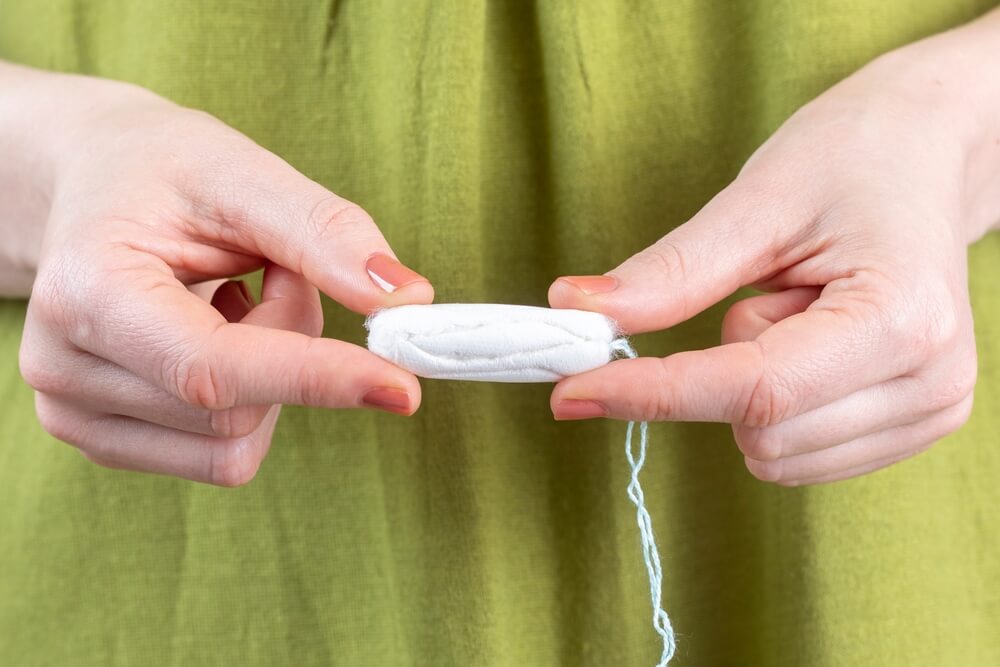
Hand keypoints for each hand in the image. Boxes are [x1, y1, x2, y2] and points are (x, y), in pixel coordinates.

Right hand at [15, 72, 432, 485]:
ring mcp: (75, 414)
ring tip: (237, 299)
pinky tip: (218, 337)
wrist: (92, 187)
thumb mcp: (242, 174)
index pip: (214, 370)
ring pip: (236, 440)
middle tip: (277, 271)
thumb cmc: (160, 172)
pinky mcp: (105, 440)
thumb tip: (407, 299)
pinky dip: (250, 399)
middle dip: (293, 341)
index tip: (403, 387)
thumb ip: (324, 234)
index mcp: (89, 291)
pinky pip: (221, 454)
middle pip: (238, 408)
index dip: (315, 379)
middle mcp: (63, 370)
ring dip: (274, 374)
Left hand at [546, 23, 999, 484]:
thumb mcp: (756, 202)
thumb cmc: (850, 159)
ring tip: (801, 309)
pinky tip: (812, 344)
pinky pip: (796, 455)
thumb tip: (577, 310)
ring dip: (750, 387)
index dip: (652, 393)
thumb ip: (673, 272)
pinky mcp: (916, 425)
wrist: (924, 158)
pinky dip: (773, 406)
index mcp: (901, 317)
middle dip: (719, 369)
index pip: (753, 389)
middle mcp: (931, 380)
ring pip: (773, 453)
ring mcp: (931, 410)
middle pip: (759, 429)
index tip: (570, 389)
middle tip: (767, 288)